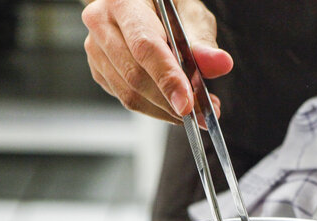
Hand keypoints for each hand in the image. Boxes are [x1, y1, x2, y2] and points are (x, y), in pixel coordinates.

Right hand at [81, 0, 232, 123]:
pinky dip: (156, 110)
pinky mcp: (100, 71)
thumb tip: (220, 64)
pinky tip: (175, 106)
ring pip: (130, 94)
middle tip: (202, 113)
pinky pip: (128, 100)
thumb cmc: (168, 6)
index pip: (145, 47)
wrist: (145, 6)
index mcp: (123, 3)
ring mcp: (96, 50)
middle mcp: (102, 24)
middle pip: (135, 76)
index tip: (187, 104)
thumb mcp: (191, 13)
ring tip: (196, 112)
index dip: (167, 78)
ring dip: (166, 111)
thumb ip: (203, 41)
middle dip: (171, 101)